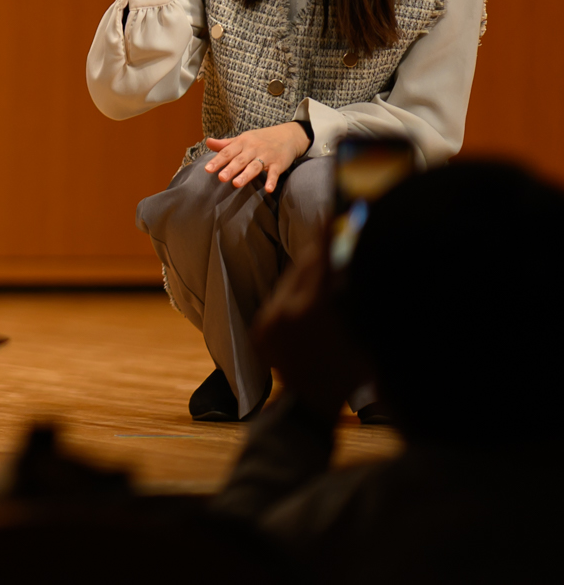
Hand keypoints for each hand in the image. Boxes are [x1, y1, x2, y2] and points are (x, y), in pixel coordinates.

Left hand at [204, 122, 308, 194]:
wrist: (288, 135)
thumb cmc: (260, 139)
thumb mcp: (242, 139)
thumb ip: (225, 144)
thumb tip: (207, 142)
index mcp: (242, 142)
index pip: (227, 152)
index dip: (217, 161)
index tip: (207, 169)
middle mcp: (253, 149)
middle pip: (240, 160)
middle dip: (230, 169)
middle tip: (220, 178)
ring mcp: (266, 156)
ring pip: (254, 166)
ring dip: (246, 175)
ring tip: (236, 184)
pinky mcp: (278, 164)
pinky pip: (274, 173)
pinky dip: (271, 181)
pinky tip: (268, 189)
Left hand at [252, 242, 364, 414]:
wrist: (312, 404)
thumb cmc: (350, 372)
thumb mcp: (361, 332)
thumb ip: (355, 297)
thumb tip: (357, 264)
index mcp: (312, 309)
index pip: (319, 263)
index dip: (325, 237)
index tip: (328, 214)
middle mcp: (284, 310)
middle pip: (301, 271)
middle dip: (316, 256)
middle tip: (328, 237)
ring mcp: (267, 320)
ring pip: (287, 286)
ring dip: (304, 278)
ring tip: (322, 272)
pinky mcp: (258, 329)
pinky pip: (277, 303)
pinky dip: (292, 298)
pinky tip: (307, 300)